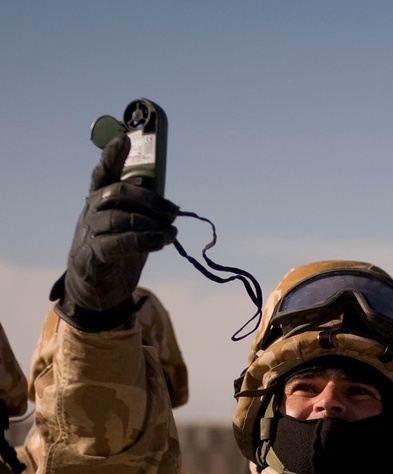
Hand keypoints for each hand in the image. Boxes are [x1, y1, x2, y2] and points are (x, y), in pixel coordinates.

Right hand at [52, 135, 178, 330]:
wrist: (95, 287)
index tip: (125, 138)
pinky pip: (116, 244)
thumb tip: (166, 201)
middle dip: (150, 199)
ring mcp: (89, 233)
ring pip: (118, 218)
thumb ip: (142, 210)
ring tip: (172, 233)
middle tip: (174, 213)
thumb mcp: (131, 226)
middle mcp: (91, 211)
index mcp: (99, 199)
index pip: (103, 172)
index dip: (112, 156)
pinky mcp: (92, 255)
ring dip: (150, 225)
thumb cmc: (117, 249)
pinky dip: (141, 241)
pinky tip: (159, 243)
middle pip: (118, 193)